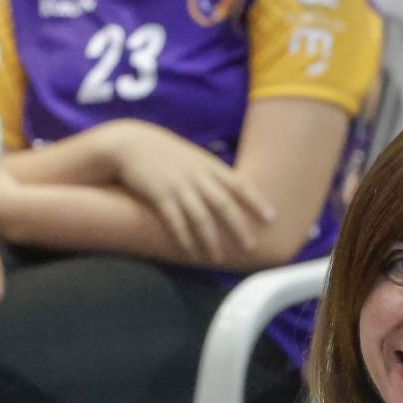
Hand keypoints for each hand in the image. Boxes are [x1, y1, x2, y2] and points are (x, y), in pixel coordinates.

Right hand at [104, 120, 274, 260]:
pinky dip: (183, 238)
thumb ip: (213, 175)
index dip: (257, 201)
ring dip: (211, 240)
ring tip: (218, 258)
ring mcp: (179, 186)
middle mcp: (197, 176)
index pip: (240, 184)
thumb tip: (233, 194)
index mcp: (210, 166)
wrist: (131, 144)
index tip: (271, 218)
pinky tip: (190, 252)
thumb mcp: (195, 158)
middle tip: (251, 247)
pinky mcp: (159, 196)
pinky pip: (174, 221)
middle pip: (224, 204)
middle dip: (239, 227)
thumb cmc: (166, 154)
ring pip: (200, 217)